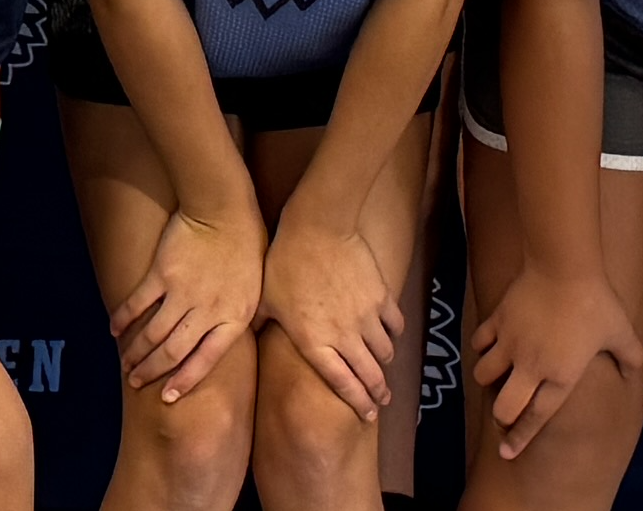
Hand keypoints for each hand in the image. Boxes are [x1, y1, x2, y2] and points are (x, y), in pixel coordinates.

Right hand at [109, 201, 264, 401]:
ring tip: (126, 364)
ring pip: (154, 333)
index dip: (184, 381)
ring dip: (136, 352)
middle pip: (174, 352)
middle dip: (153, 371)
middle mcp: (207, 311)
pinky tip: (115, 330)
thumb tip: (239, 339)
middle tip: (136, 381)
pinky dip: (124, 320)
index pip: (206, 361)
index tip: (166, 396)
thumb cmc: (246, 245)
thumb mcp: (258, 290)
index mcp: (233, 318)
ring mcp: (182, 293)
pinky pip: (138, 304)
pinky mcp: (162, 274)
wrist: (223, 208)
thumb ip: (245, 317)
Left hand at [260, 215, 400, 421]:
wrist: (317, 228)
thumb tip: (248, 335)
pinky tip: (390, 334)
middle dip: (378, 392)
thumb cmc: (284, 263)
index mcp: (315, 342)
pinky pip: (394, 324)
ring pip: (385, 352)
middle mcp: (345, 336)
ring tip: (382, 366)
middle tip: (381, 401)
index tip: (367, 415)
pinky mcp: (381, 297)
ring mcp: (366, 317)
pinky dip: (394, 333)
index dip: (358, 402)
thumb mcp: (265, 299)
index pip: (343, 383)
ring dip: (384, 362)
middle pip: (370, 375)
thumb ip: (261, 324)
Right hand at [467, 263, 642, 461]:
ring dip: (488, 380)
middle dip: (501, 416)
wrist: (564, 266)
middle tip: (503, 414)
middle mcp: (531, 367)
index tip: (507, 453)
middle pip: (503, 407)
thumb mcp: (622, 332)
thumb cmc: (596, 303)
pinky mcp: (497, 321)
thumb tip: (636, 371)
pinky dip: (482, 348)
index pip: (536, 418)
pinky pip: (480, 342)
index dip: (520, 439)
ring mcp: (510, 344)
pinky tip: (489, 345)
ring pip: (483, 375)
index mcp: (561, 377)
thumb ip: (630, 357)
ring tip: (497, 376)